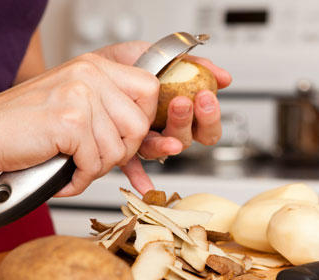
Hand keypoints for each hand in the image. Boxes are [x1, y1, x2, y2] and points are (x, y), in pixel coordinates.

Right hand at [0, 51, 161, 196]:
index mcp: (95, 67)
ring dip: (96, 168)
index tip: (124, 137)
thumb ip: (109, 108)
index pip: (149, 89)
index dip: (143, 120)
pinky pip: (94, 164)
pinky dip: (79, 179)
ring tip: (73, 165)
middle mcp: (90, 75)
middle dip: (121, 152)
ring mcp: (80, 96)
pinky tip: (63, 175)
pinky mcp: (69, 122)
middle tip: (95, 158)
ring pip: (118, 149)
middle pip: (139, 124)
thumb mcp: (72, 102)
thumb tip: (150, 134)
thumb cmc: (22, 124)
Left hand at [96, 42, 231, 189]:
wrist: (95, 67)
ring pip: (163, 150)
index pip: (206, 126)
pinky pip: (133, 167)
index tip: (206, 96)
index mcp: (182, 113)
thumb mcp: (164, 55)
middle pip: (189, 139)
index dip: (210, 116)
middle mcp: (167, 131)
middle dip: (189, 122)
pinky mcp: (126, 148)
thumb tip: (223, 77)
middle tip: (184, 102)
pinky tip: (144, 184)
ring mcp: (147, 141)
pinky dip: (139, 176)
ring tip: (155, 124)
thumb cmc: (130, 64)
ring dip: (167, 141)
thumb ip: (195, 64)